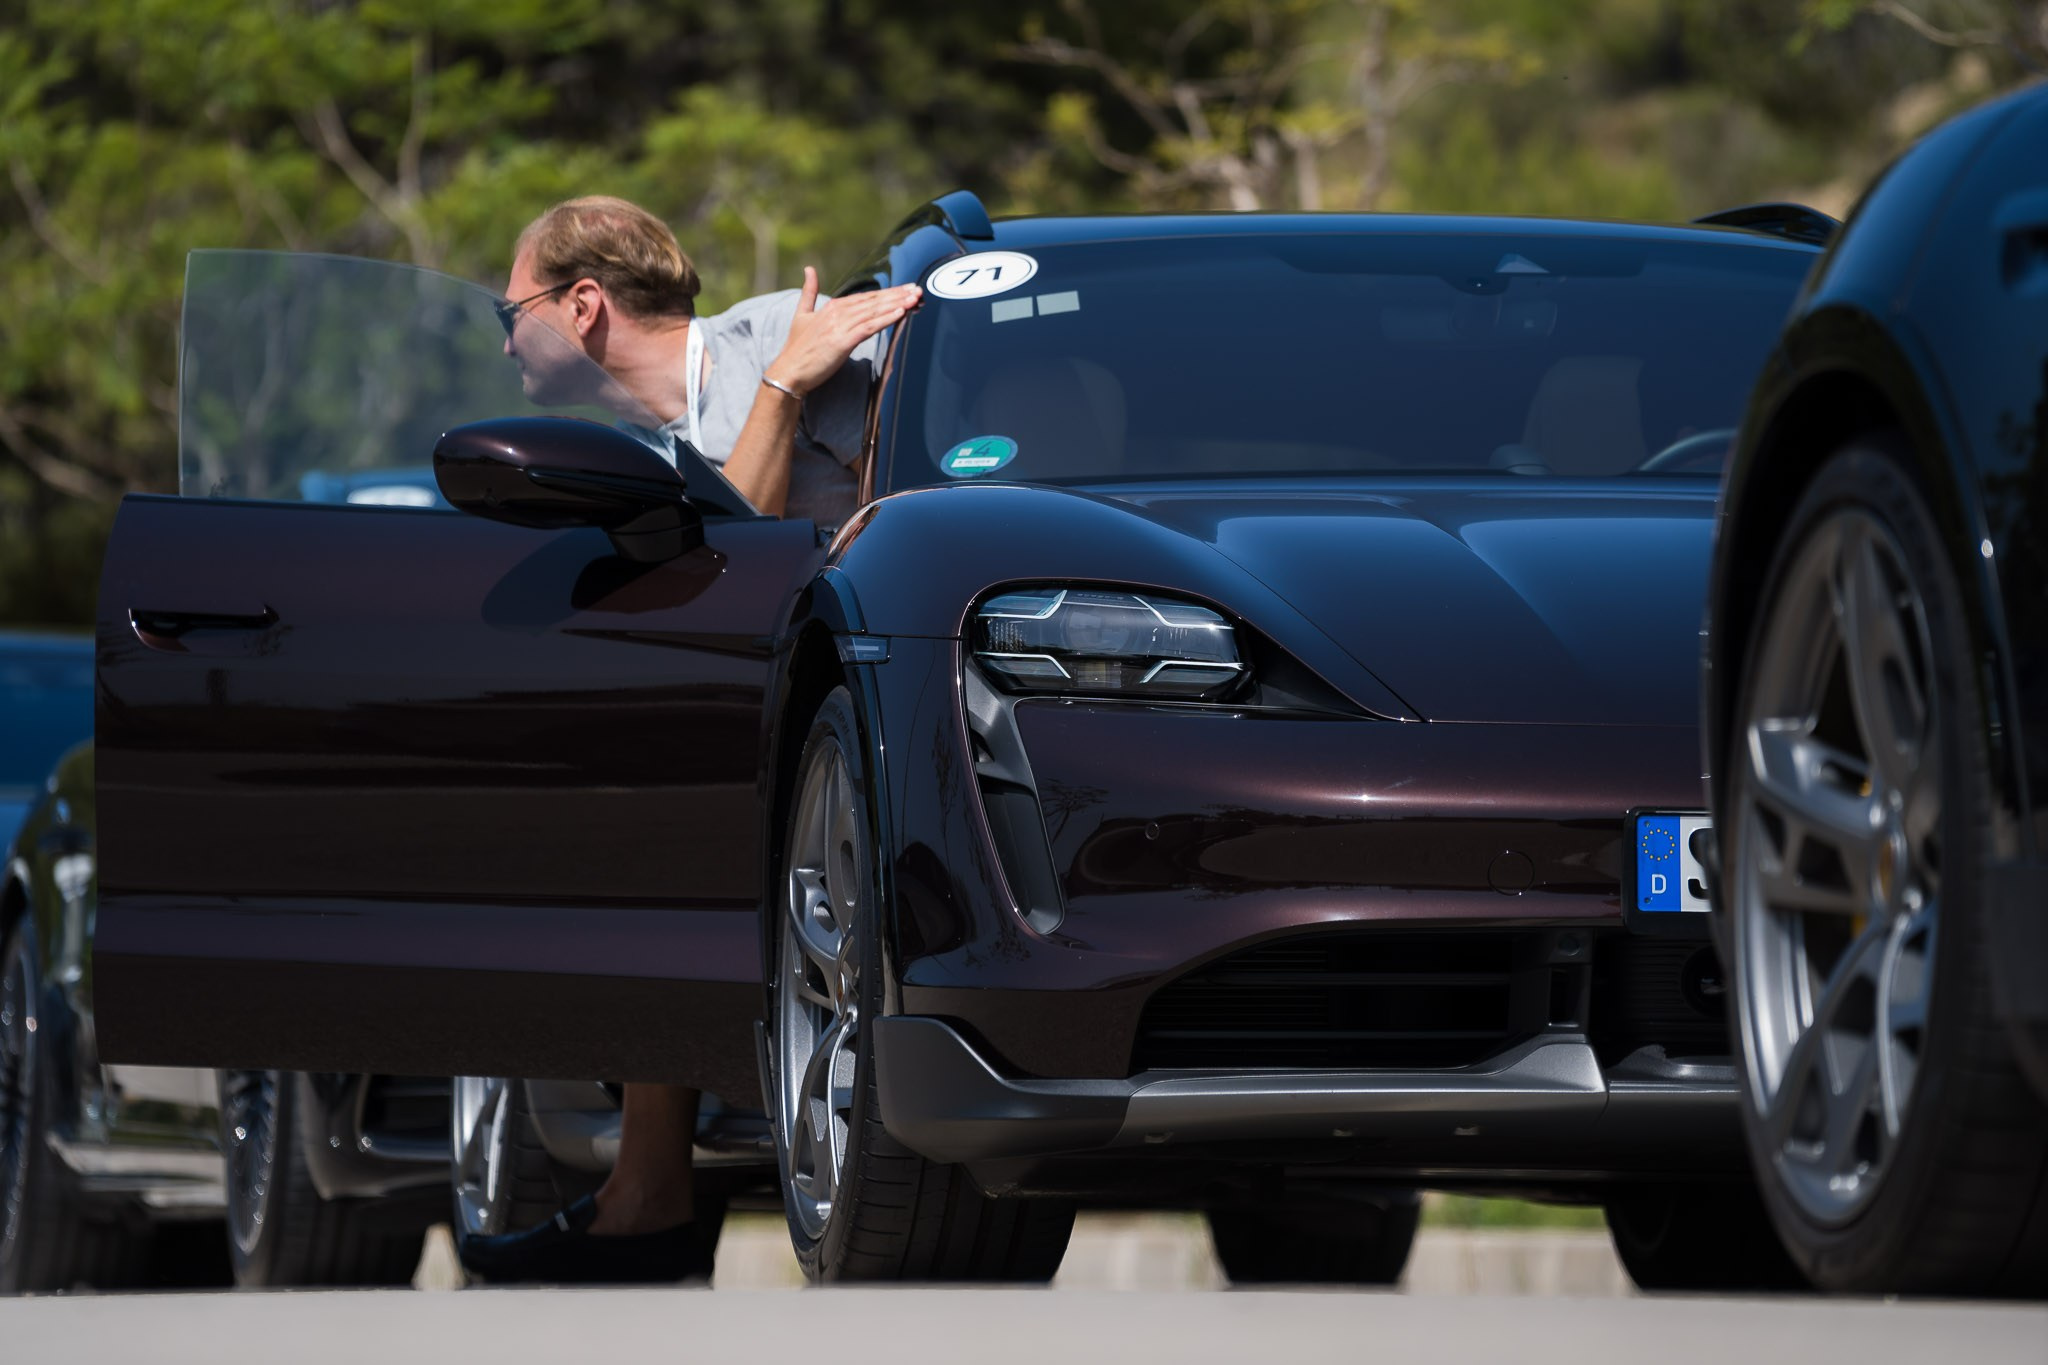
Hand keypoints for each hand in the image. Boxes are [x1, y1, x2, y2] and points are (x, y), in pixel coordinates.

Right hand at [764, 267, 920, 395]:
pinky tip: (901, 314)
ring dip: (896, 304)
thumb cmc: (797, 348)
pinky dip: (885, 319)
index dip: (887, 293)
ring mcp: (840, 325)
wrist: (788, 371)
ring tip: (915, 298)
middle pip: (873, 301)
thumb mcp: (802, 315)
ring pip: (874, 311)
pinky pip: (869, 327)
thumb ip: (808, 292)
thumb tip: (809, 268)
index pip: (865, 297)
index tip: (905, 289)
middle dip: (897, 295)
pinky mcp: (842, 341)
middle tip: (918, 289)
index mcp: (832, 306)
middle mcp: (837, 312)